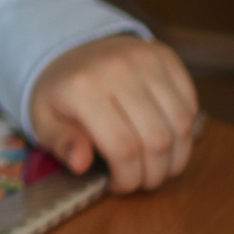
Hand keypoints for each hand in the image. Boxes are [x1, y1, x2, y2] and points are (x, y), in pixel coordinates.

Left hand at [30, 36, 199, 193]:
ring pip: (181, 124)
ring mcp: (146, 59)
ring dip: (176, 157)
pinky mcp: (165, 55)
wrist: (70, 47)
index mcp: (83, 90)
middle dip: (154, 173)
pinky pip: (190, 104)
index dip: (128, 177)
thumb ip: (61, 142)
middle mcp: (118, 70)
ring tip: (159, 168)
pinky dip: (184, 130)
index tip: (120, 186)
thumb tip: (80, 164)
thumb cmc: (59, 93)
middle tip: (143, 182)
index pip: (123, 148)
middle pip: (157, 140)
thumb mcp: (43, 120)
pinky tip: (166, 139)